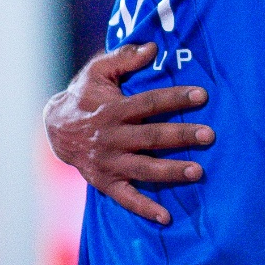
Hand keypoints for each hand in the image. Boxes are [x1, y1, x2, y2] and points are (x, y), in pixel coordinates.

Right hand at [43, 43, 213, 225]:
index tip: (202, 95)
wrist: (54, 128)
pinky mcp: (105, 182)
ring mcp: (109, 163)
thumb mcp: (98, 72)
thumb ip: (123, 58)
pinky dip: (145, 209)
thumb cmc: (84, 96)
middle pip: (152, 137)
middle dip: (181, 136)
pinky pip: (126, 198)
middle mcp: (112, 138)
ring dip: (171, 172)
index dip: (175, 98)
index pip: (149, 103)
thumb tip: (152, 47)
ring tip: (198, 172)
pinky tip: (166, 217)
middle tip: (209, 135)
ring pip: (144, 169)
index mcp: (113, 110)